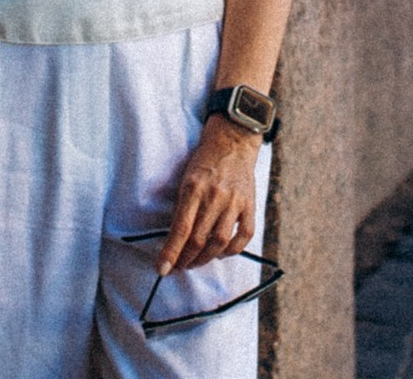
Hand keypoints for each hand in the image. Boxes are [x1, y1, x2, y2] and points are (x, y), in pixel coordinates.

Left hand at [157, 118, 261, 275]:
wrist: (233, 142)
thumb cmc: (204, 161)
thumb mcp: (186, 178)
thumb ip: (182, 208)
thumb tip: (174, 240)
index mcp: (194, 188)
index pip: (181, 229)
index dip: (170, 253)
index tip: (162, 269)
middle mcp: (215, 196)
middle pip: (199, 240)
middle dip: (185, 259)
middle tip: (178, 267)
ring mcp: (235, 201)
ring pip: (220, 242)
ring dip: (205, 259)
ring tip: (195, 262)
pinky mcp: (250, 205)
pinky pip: (244, 236)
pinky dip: (232, 251)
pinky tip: (221, 253)